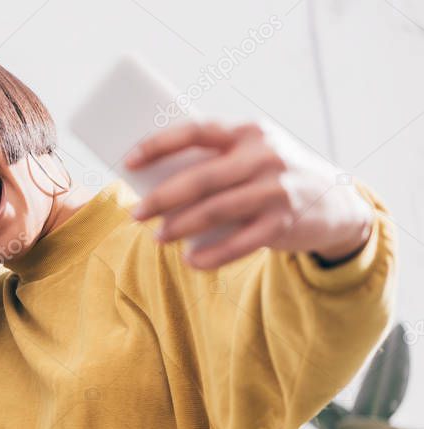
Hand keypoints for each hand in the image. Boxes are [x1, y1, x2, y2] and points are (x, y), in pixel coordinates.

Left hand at [126, 120, 373, 268]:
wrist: (337, 203)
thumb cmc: (272, 178)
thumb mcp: (251, 158)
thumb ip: (214, 164)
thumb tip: (154, 186)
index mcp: (247, 133)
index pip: (196, 131)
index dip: (159, 145)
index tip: (128, 162)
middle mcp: (264, 156)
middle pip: (201, 178)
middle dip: (162, 198)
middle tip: (135, 214)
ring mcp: (276, 189)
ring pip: (216, 210)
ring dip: (181, 227)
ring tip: (158, 238)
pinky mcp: (285, 222)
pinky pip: (240, 243)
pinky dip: (212, 255)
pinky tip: (192, 261)